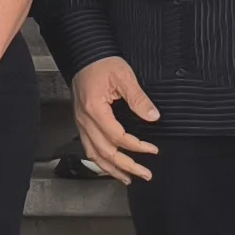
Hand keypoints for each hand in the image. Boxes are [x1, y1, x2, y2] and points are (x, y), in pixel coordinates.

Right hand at [72, 56, 160, 182]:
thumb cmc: (101, 64)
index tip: (152, 150)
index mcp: (95, 110)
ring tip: (127, 178)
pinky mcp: (82, 122)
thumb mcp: (124, 77)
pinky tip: (111, 166)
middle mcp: (85, 120)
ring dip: (111, 169)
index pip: (117, 137)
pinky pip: (89, 148)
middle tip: (145, 174)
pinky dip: (100, 161)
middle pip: (105, 152)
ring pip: (94, 154)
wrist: (85, 56)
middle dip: (126, 166)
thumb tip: (153, 117)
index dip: (136, 146)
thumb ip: (139, 98)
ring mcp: (81, 123)